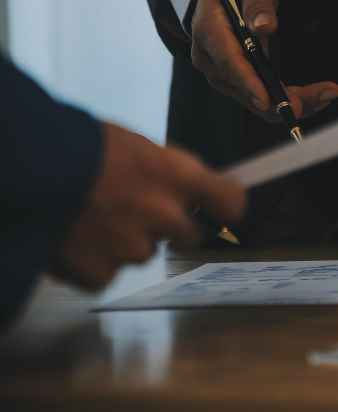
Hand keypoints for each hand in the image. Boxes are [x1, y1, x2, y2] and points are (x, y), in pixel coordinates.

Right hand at [51, 123, 245, 289]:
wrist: (25, 168)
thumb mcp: (135, 146)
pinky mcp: (100, 274)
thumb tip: (184, 186)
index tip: (218, 204)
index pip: (231, 202)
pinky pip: (108, 273)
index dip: (224, 204)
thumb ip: (166, 172)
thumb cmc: (77, 146)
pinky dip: (93, 261)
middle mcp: (164, 216)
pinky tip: (74, 237)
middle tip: (136, 208)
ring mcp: (133, 248)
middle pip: (190, 235)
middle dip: (170, 225)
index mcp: (178, 176)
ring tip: (92, 215)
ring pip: (144, 253)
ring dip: (126, 240)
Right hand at [189, 0, 337, 121]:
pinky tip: (310, 98)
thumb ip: (258, 5)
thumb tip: (265, 27)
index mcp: (209, 32)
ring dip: (289, 102)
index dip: (248, 84)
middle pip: (246, 88)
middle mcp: (209, 59)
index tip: (266, 101)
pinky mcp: (232, 82)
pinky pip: (257, 99)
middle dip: (283, 98)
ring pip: (255, 100)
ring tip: (326, 94)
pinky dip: (283, 100)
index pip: (229, 63)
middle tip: (324, 96)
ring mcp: (219, 74)